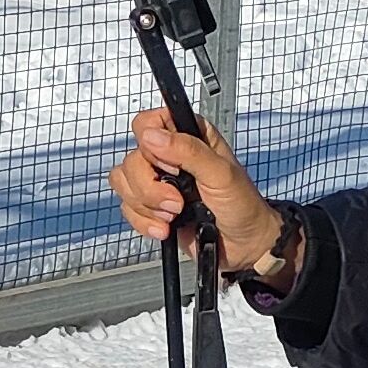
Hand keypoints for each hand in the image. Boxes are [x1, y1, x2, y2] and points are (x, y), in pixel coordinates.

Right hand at [110, 109, 284, 273]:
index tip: (172, 168)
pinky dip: (145, 222)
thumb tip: (152, 136)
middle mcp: (169, 155)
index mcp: (188, 136)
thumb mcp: (221, 174)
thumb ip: (188, 151)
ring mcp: (158, 181)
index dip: (151, 145)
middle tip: (178, 202)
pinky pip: (127, 208)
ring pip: (123, 183)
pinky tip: (166, 227)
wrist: (243, 244)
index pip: (148, 123)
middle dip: (150, 187)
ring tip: (175, 215)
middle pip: (131, 159)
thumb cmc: (242, 205)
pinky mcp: (150, 206)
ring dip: (148, 206)